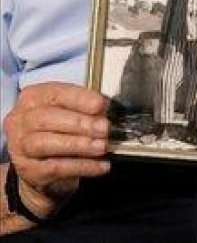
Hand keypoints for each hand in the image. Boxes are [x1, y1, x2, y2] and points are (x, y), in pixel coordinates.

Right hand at [2, 83, 110, 221]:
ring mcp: (20, 146)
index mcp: (33, 98)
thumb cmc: (59, 129)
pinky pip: (55, 167)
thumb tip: (107, 109)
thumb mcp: (71, 111)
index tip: (100, 104)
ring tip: (102, 147)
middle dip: (79, 123)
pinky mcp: (28, 170)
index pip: (54, 94)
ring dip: (78, 144)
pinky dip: (81, 166)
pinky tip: (100, 165)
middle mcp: (21, 121)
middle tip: (104, 128)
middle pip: (45, 118)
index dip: (79, 99)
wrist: (42, 164)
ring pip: (45, 143)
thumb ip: (86, 108)